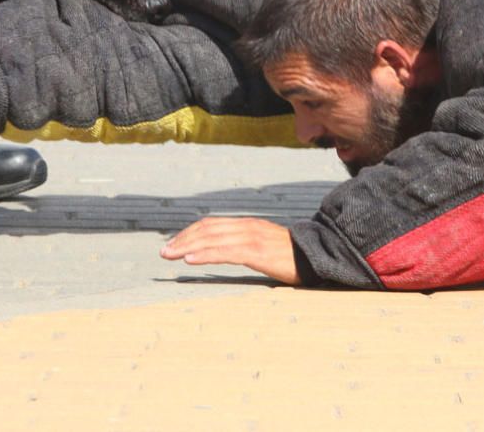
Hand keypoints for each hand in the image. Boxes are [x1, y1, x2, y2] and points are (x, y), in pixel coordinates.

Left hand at [160, 217, 299, 284]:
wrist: (320, 255)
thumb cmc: (293, 256)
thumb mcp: (266, 246)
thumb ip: (247, 246)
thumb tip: (226, 253)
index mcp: (248, 225)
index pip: (212, 224)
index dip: (190, 232)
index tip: (174, 244)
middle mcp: (247, 227)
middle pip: (207, 229)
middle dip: (182, 239)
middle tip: (164, 252)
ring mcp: (252, 238)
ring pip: (212, 238)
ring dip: (186, 246)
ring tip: (170, 255)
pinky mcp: (257, 252)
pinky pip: (225, 252)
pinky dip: (204, 254)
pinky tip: (190, 259)